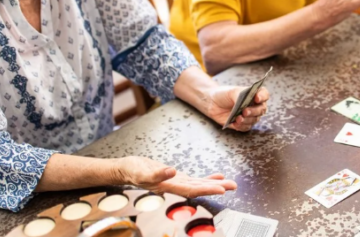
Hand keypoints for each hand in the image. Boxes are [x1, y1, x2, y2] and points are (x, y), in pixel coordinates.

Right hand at [115, 156, 236, 197]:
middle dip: (217, 188)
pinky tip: (217, 176)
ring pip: (200, 184)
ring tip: (230, 183)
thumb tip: (172, 172)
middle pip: (200, 189)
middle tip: (233, 186)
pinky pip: (195, 179)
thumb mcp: (141, 171)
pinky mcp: (177, 178)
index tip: (221, 189)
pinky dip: (207, 178)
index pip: (192, 190)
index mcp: (168, 186)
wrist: (126, 169)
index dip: (207, 190)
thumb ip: (156, 174)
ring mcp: (177, 182)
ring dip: (215, 184)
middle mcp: (175, 186)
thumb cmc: (132, 170)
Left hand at [206, 85, 268, 130]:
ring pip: (254, 120)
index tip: (257, 98)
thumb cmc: (224, 94)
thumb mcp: (232, 91)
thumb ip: (240, 95)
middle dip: (254, 111)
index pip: (264, 94)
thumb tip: (243, 103)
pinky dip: (241, 126)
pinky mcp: (242, 124)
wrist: (212, 103)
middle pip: (261, 109)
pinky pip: (246, 127)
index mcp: (254, 94)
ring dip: (247, 120)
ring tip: (238, 118)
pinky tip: (235, 123)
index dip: (263, 96)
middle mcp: (255, 105)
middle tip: (245, 111)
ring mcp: (249, 115)